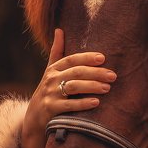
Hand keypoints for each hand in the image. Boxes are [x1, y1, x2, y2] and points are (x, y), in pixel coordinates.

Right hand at [21, 28, 116, 147]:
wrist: (34, 118)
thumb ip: (57, 52)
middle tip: (113, 75)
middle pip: (76, 72)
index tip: (103, 58)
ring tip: (107, 87)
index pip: (71, 60)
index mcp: (54, 69)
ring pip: (73, 87)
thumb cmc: (48, 91)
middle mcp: (51, 79)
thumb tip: (59, 30)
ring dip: (91, 86)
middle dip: (95, 73)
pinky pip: (69, 105)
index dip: (86, 58)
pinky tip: (96, 102)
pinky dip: (83, 103)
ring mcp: (50, 94)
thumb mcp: (50, 71)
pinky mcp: (50, 109)